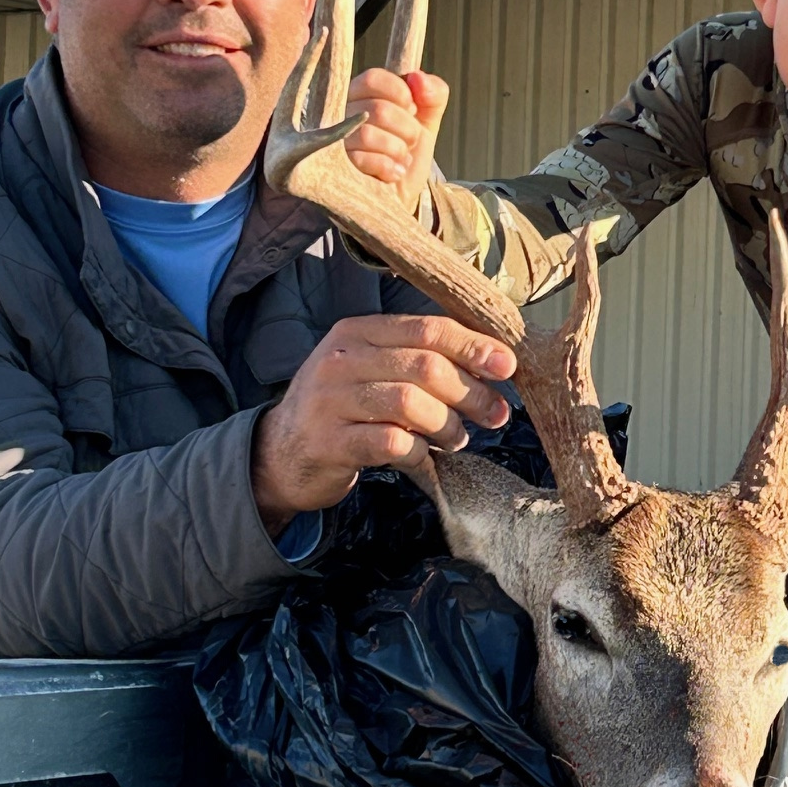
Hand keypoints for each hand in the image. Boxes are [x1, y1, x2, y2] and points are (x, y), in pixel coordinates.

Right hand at [251, 313, 514, 531]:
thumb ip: (419, 359)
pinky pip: (391, 443)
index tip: (508, 367)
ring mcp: (331, 400)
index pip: (427, 329)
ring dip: (447, 425)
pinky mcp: (328, 442)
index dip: (474, 347)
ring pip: (411, 404)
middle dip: (470, 391)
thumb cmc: (344, 409)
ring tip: (457, 438)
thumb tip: (494, 363)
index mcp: (358, 332)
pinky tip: (424, 457)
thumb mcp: (372, 370)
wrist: (279, 454)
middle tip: (495, 415)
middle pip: (425, 366)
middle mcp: (341, 359)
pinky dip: (418, 452)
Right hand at [343, 67, 449, 212]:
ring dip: (398, 149)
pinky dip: (389, 167)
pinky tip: (394, 172)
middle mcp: (342, 114)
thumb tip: (418, 77)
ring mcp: (335, 142)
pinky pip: (362, 160)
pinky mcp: (335, 169)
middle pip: (377, 109)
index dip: (400, 93)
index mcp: (361, 95)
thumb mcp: (428, 120)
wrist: (402, 193)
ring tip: (402, 158)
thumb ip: (433, 94)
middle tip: (411, 140)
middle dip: (408, 128)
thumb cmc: (409, 151)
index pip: (373, 78)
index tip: (413, 108)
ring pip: (368, 135)